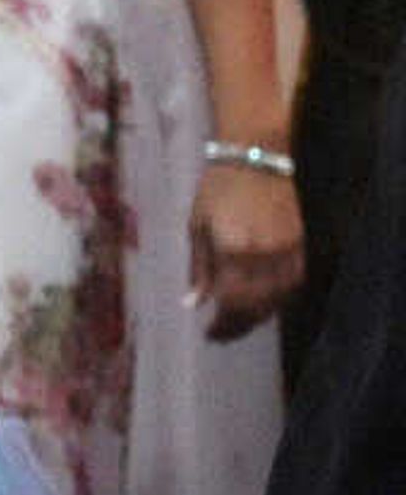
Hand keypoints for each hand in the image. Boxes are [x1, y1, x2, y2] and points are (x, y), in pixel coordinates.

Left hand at [189, 158, 303, 338]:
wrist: (255, 159)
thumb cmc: (216, 190)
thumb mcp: (197, 227)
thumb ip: (198, 268)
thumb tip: (193, 304)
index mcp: (233, 250)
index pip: (232, 302)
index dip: (222, 325)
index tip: (210, 335)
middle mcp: (264, 255)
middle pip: (256, 306)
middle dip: (238, 325)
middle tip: (222, 334)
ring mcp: (287, 250)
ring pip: (278, 298)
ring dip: (258, 315)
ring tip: (238, 321)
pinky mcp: (302, 245)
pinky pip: (293, 283)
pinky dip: (278, 298)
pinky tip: (263, 302)